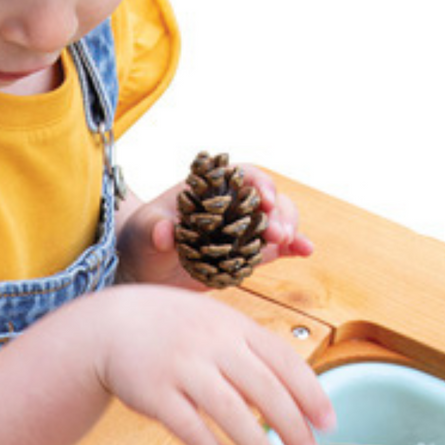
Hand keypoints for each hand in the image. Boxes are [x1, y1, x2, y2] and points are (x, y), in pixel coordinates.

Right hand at [79, 284, 333, 444]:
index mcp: (234, 326)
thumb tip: (287, 398)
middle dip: (292, 427)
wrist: (108, 326)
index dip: (311, 394)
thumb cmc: (169, 330)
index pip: (285, 362)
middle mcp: (212, 344)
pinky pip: (190, 428)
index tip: (327, 423)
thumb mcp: (215, 325)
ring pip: (230, 412)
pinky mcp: (154, 394)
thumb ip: (249, 354)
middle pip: (265, 390)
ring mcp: (182, 368)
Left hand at [118, 166, 314, 287]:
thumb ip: (154, 230)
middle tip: (277, 233)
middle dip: (278, 211)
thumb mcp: (142, 233)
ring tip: (286, 242)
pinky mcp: (246, 253)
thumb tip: (165, 233)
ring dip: (287, 228)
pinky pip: (274, 247)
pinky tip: (305, 251)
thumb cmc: (140, 240)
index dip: (258, 183)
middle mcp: (232, 205)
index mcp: (211, 188)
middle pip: (267, 198)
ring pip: (276, 220)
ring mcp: (241, 229)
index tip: (264, 199)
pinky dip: (291, 247)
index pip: (243, 176)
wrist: (141, 268)